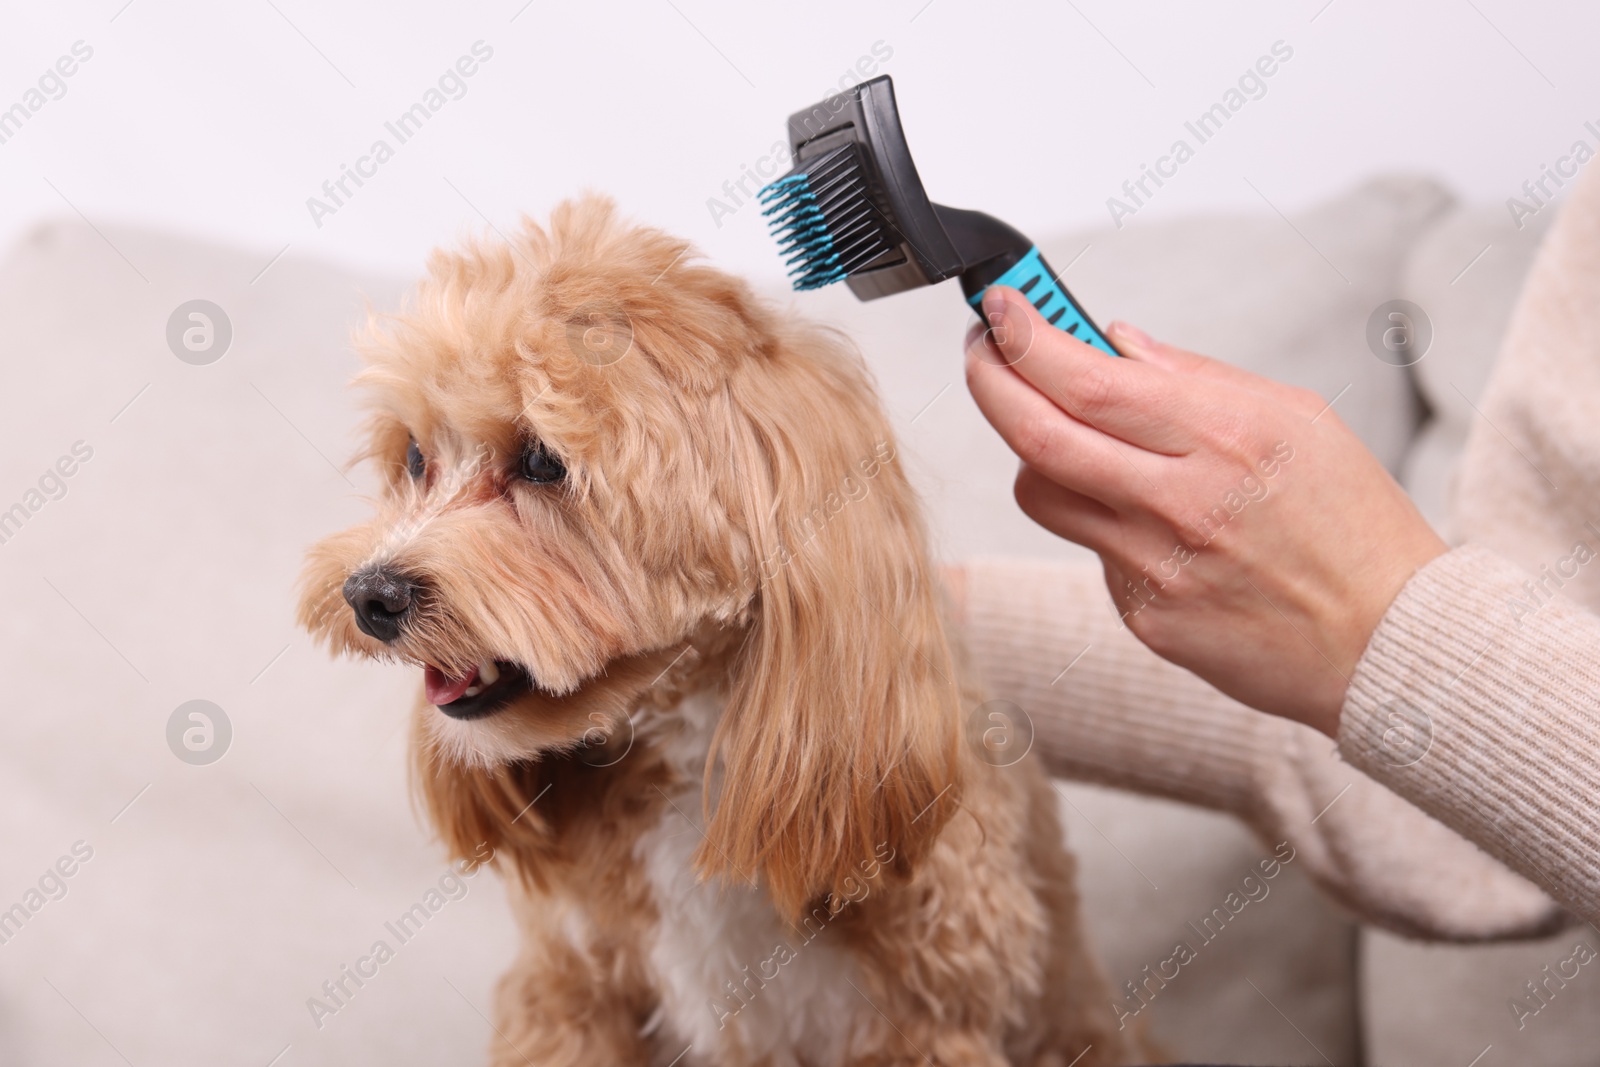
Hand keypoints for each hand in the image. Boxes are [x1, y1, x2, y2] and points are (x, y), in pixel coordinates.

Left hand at [962, 286, 1447, 736]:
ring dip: (1035, 454)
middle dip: (990, 379)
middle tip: (982, 352)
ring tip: (1070, 436)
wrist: (1389, 643)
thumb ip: (1197, 376)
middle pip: (1038, 435)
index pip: (1090, 380)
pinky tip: (1147, 520)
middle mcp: (1183, 502)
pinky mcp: (1144, 616)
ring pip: (1042, 494)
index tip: (999, 310)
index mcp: (1227, 437)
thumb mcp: (1299, 420)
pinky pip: (1086, 550)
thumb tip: (1114, 340)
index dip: (1026, 340)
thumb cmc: (1352, 522)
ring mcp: (1157, 566)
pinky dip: (1097, 520)